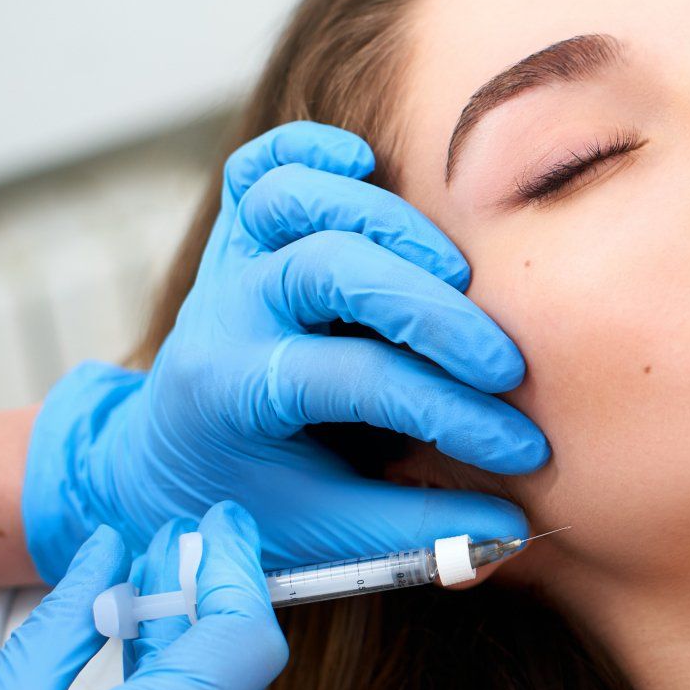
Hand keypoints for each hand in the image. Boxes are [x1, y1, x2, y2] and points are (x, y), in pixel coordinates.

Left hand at [19, 120, 548, 582]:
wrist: (167, 464)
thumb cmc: (259, 501)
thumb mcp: (327, 538)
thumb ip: (416, 533)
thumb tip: (513, 531)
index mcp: (234, 393)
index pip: (357, 380)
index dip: (451, 412)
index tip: (522, 448)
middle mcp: (226, 314)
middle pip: (328, 269)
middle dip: (432, 313)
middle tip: (506, 363)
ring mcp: (231, 264)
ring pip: (293, 197)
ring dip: (386, 222)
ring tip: (458, 272)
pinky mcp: (242, 234)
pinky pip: (261, 164)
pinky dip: (312, 152)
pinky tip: (368, 167)